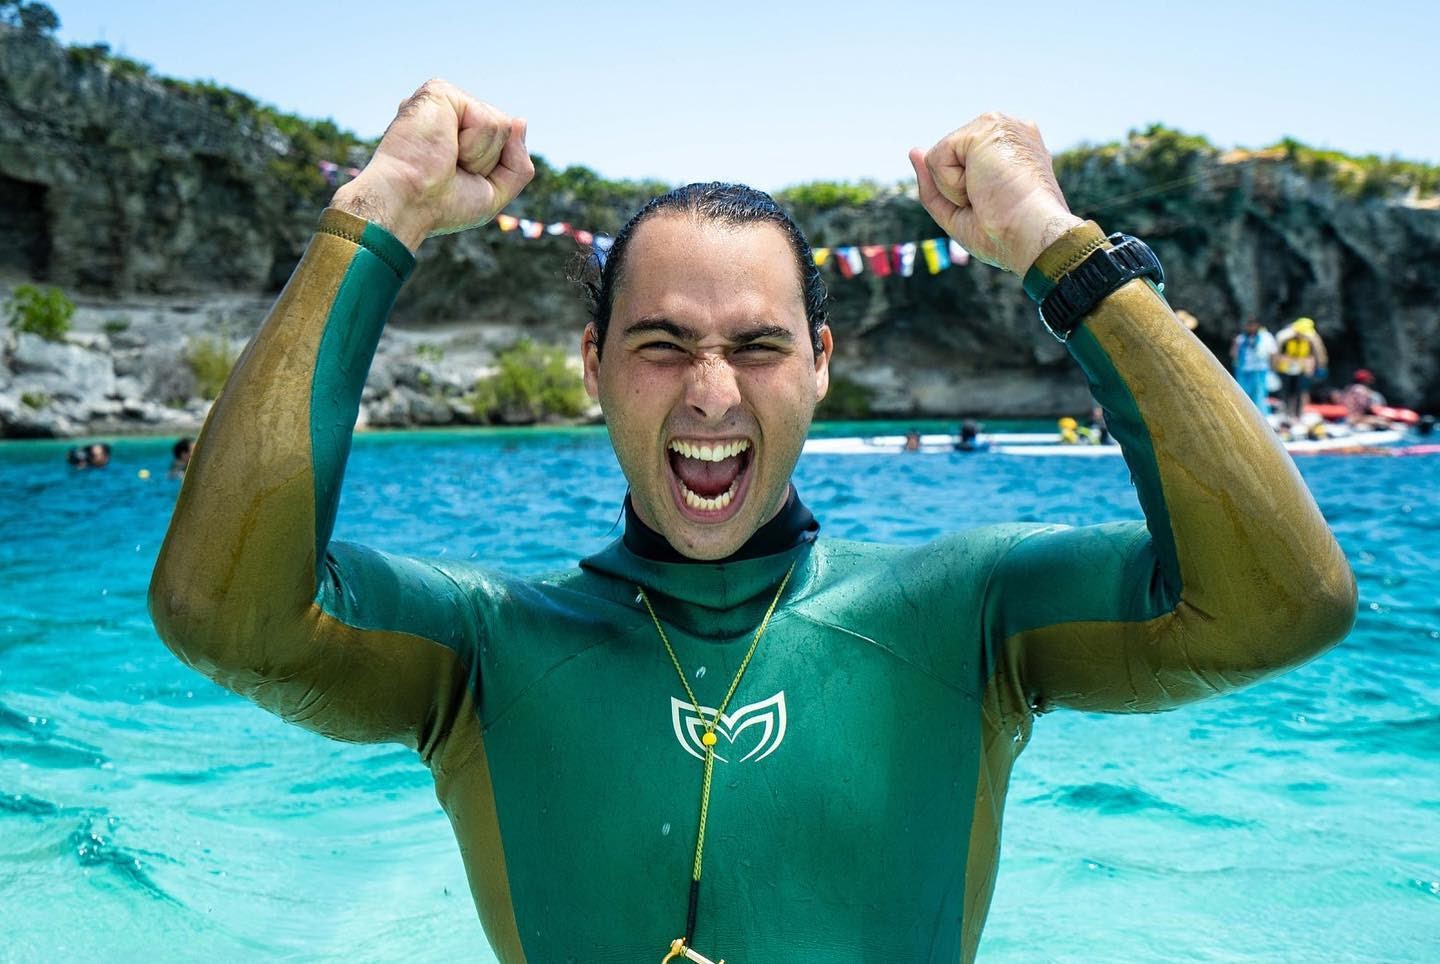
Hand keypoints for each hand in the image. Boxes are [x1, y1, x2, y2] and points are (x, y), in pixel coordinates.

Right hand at [331, 79, 533, 250]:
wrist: (409, 202)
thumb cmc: (443, 204)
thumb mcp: (494, 192)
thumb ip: (518, 163)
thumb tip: (520, 120)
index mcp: (460, 136)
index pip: (506, 144)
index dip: (492, 172)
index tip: (456, 182)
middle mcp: (452, 117)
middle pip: (507, 133)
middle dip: (489, 162)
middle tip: (452, 171)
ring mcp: (447, 103)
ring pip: (502, 125)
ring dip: (480, 155)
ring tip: (446, 159)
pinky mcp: (440, 92)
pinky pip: (489, 119)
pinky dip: (473, 143)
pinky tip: (444, 145)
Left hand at [909, 113, 1081, 274]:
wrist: (1031, 236)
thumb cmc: (1004, 233)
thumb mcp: (958, 211)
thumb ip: (934, 183)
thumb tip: (914, 151)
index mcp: (1011, 151)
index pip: (960, 167)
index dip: (964, 195)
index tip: (997, 207)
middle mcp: (1008, 131)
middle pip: (946, 162)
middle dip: (956, 191)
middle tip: (991, 204)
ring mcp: (999, 125)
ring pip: (939, 159)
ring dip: (953, 189)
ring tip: (988, 196)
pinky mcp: (987, 125)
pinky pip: (937, 158)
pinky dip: (950, 184)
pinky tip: (982, 187)